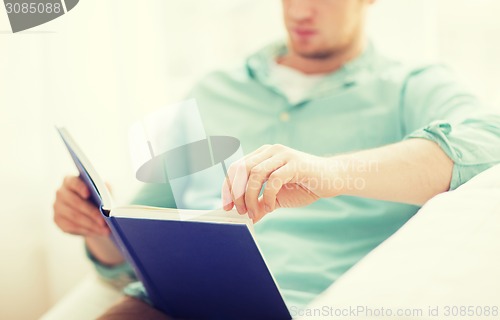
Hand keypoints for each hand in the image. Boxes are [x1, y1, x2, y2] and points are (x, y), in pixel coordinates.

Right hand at [53, 176, 109, 235]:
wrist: (90, 211)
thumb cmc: (98, 197)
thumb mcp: (103, 191)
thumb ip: (104, 192)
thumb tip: (107, 201)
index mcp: (70, 180)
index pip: (72, 182)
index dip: (80, 187)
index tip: (89, 193)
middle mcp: (60, 192)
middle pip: (75, 202)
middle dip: (91, 212)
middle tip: (104, 221)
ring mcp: (57, 207)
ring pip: (74, 217)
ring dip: (91, 224)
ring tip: (105, 229)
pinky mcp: (57, 220)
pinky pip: (72, 227)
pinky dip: (87, 230)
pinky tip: (98, 232)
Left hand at [222, 144, 338, 221]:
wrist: (334, 179)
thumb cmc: (306, 186)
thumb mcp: (278, 197)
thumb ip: (262, 204)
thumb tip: (249, 218)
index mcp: (263, 155)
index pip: (237, 168)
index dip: (228, 187)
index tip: (227, 206)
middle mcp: (271, 151)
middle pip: (242, 169)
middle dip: (236, 192)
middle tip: (239, 211)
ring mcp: (283, 155)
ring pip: (255, 173)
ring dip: (250, 196)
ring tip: (254, 212)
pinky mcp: (296, 163)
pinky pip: (274, 179)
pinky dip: (268, 195)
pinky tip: (270, 207)